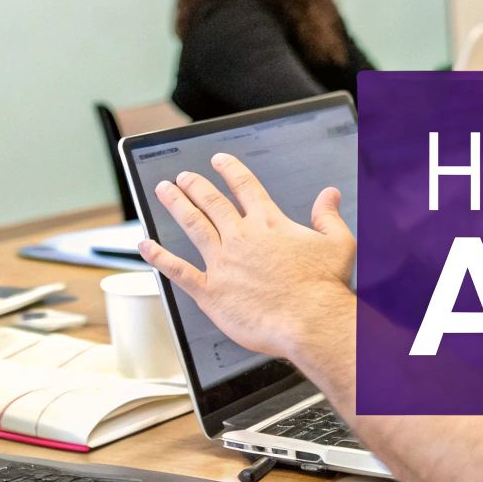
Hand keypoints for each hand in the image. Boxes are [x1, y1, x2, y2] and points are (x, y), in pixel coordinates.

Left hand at [138, 153, 356, 358]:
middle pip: (212, 202)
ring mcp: (222, 263)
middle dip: (195, 185)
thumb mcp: (338, 243)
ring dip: (176, 205)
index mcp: (269, 224)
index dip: (230, 170)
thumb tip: (329, 194)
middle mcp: (241, 237)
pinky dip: (159, 257)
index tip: (219, 160)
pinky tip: (145, 245)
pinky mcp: (210, 291)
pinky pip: (178, 270)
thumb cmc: (324, 287)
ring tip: (164, 190)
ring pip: (193, 225)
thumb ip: (328, 216)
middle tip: (183, 176)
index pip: (244, 187)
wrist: (310, 321)